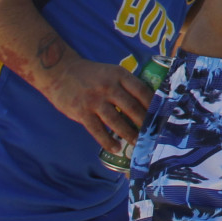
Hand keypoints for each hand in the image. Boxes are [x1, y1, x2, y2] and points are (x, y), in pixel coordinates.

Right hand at [41, 49, 158, 149]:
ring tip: (138, 143)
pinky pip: (97, 130)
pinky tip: (116, 148)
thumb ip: (125, 85)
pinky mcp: (81, 112)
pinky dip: (108, 141)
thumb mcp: (111, 72)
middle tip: (153, 133)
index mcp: (119, 75)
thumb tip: (145, 102)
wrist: (60, 72)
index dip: (153, 104)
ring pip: (116, 121)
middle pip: (132, 107)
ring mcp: (95, 100)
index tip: (161, 115)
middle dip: (144, 122)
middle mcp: (109, 87)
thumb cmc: (91, 75)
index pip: (142, 90)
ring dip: (129, 134)